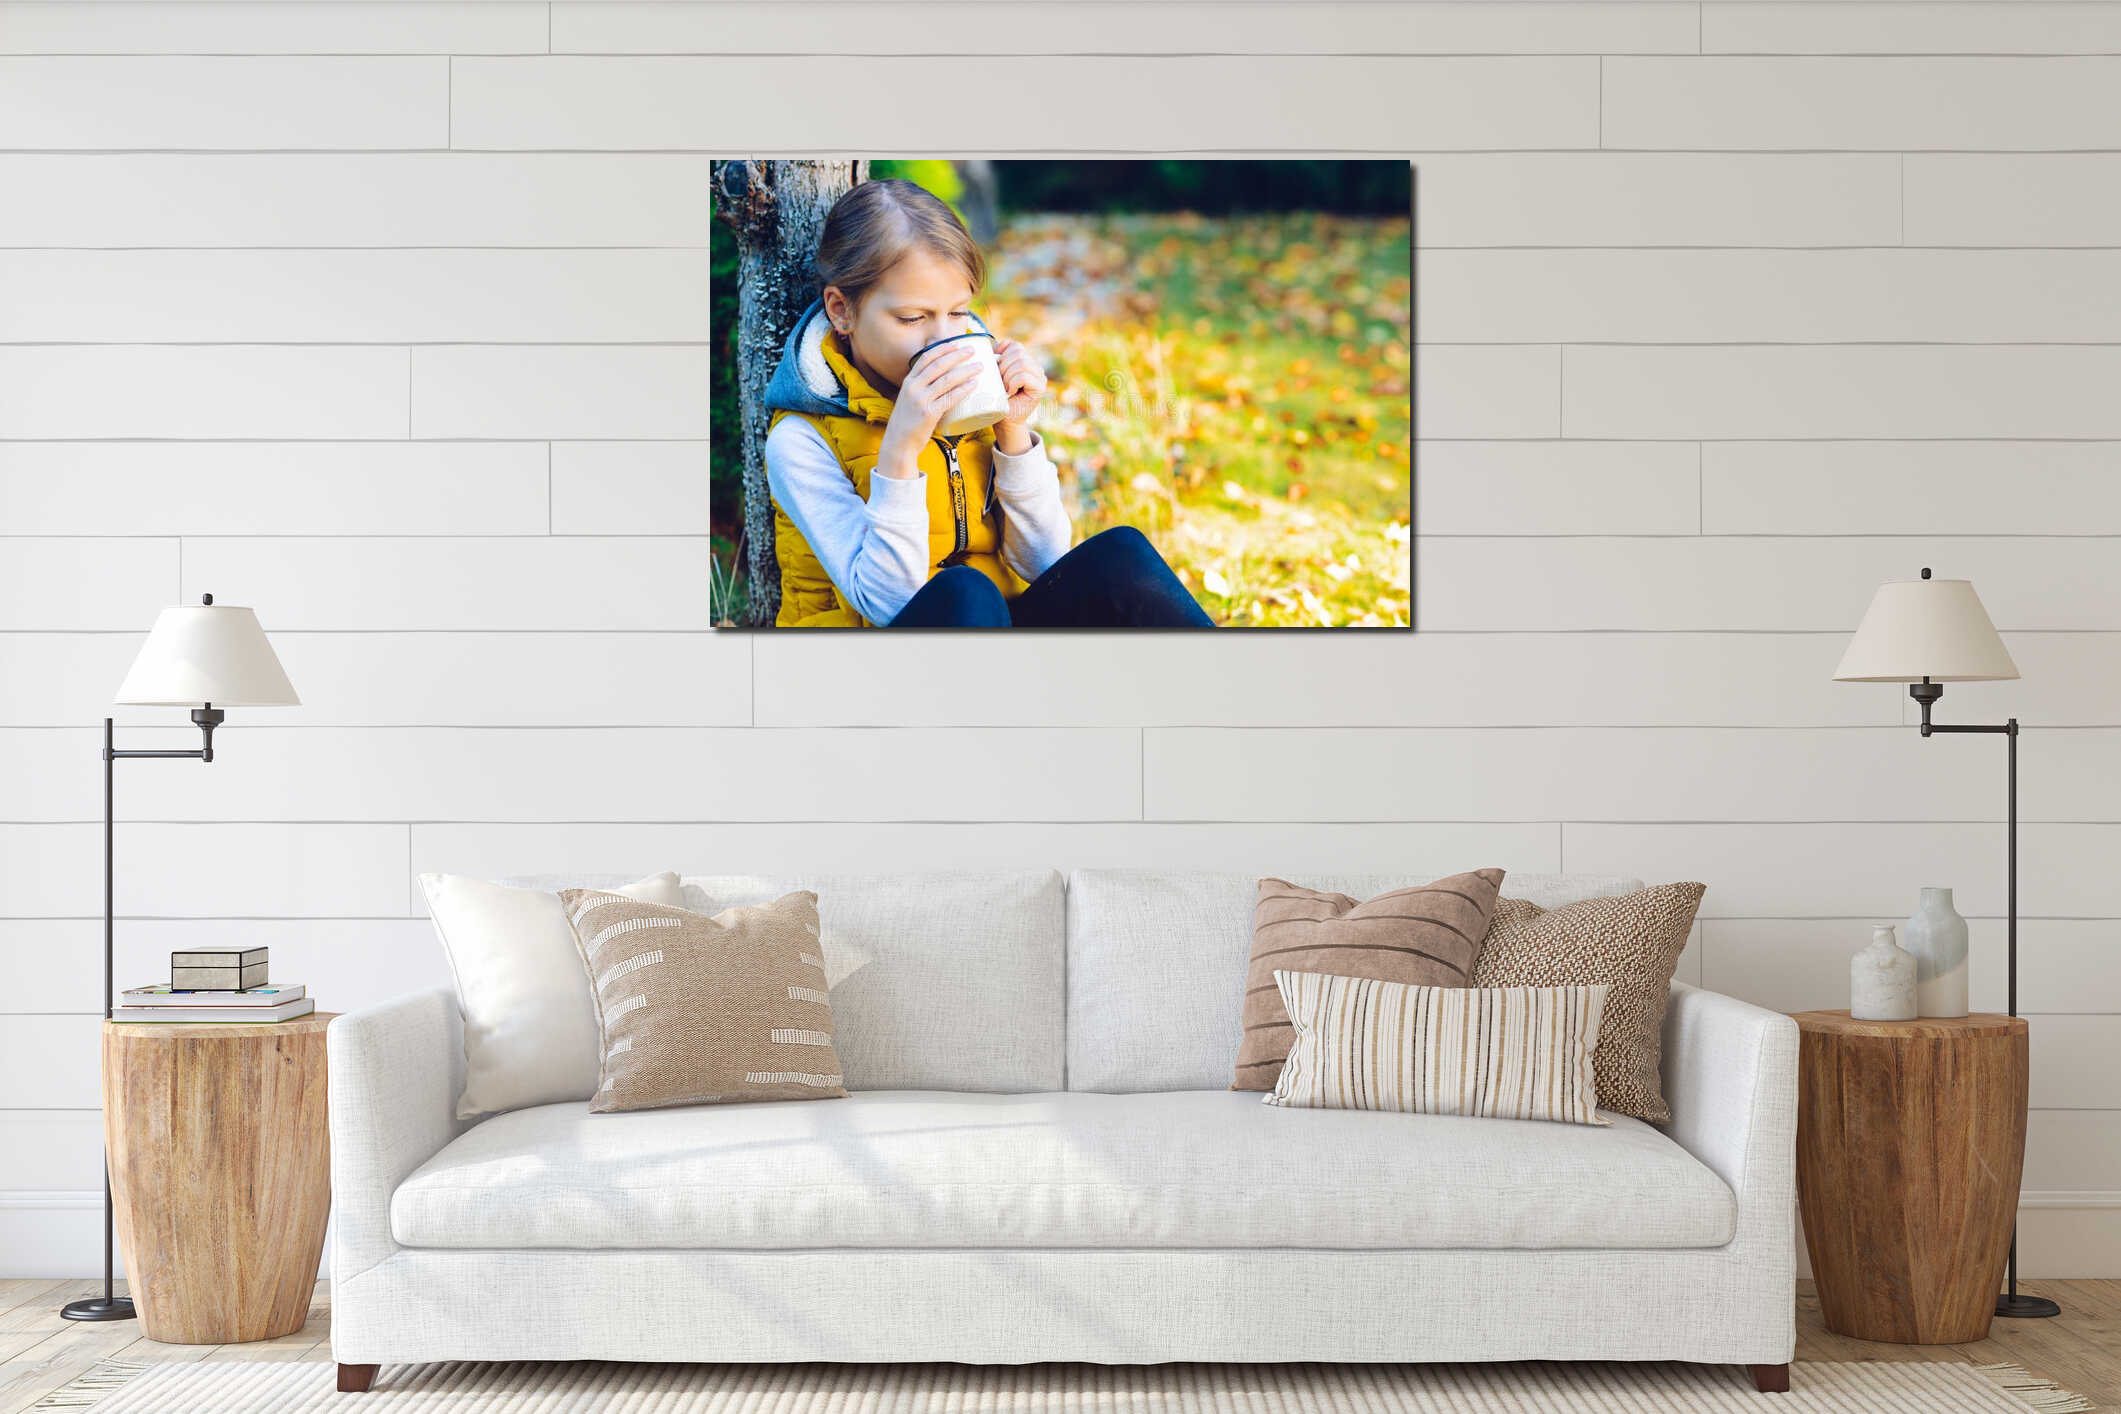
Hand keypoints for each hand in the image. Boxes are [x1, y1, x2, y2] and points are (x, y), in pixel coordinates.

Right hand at [876, 341, 986, 477]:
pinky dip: (963, 389)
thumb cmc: (907, 422)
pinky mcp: (929, 413)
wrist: (899, 443)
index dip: (942, 349)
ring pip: (947, 380)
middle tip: (972, 350)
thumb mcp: (909, 400)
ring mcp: (921, 400)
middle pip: (938, 365)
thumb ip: (922, 389)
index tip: (956, 343)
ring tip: (979, 367)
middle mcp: (913, 387)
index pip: (926, 358)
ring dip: (965, 371)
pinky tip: (974, 384)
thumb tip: (941, 381)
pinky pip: (950, 398)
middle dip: (957, 355)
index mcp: (908, 382)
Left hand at [992, 337, 1046, 429]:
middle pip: (1018, 352)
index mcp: (1026, 361)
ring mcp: (1040, 377)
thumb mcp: (995, 375)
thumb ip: (998, 359)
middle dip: (1003, 366)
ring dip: (1007, 376)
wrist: (1004, 421)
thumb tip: (993, 347)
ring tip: (1004, 388)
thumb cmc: (997, 399)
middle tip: (999, 381)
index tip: (995, 369)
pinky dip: (1013, 383)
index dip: (1002, 354)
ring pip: (1022, 363)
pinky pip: (1024, 376)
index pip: (1015, 345)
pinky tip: (1010, 392)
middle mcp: (1036, 367)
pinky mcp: (1040, 388)